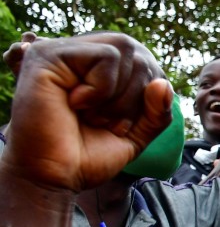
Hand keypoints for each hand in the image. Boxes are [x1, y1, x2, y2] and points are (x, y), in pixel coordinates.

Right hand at [3, 34, 172, 193]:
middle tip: (105, 124)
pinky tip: (75, 103)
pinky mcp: (50, 54)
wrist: (55, 176)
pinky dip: (103, 88)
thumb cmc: (88, 155)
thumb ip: (158, 112)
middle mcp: (83, 55)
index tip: (119, 126)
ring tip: (90, 116)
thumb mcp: (136, 135)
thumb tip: (162, 84)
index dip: (148, 98)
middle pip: (141, 56)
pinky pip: (107, 55)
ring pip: (125, 51)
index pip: (149, 65)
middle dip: (136, 99)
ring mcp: (64, 52)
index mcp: (101, 70)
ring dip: (119, 97)